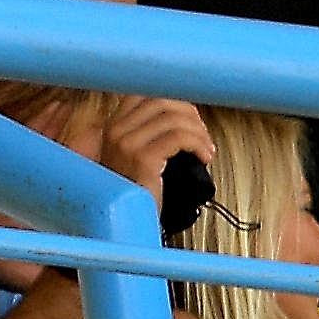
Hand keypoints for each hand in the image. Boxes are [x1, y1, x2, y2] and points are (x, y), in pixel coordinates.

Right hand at [98, 96, 213, 208]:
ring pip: (173, 118)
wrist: (127, 224)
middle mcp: (115, 130)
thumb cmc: (137, 194)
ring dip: (199, 131)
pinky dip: (199, 144)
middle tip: (203, 134)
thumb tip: (185, 118)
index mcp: (112, 126)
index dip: (175, 101)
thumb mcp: (136, 158)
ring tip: (206, 149)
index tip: (191, 118)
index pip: (145, 94)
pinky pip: (179, 137)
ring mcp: (126, 143)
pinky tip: (205, 157)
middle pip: (161, 100)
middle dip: (191, 114)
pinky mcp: (142, 159)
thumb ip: (150, 135)